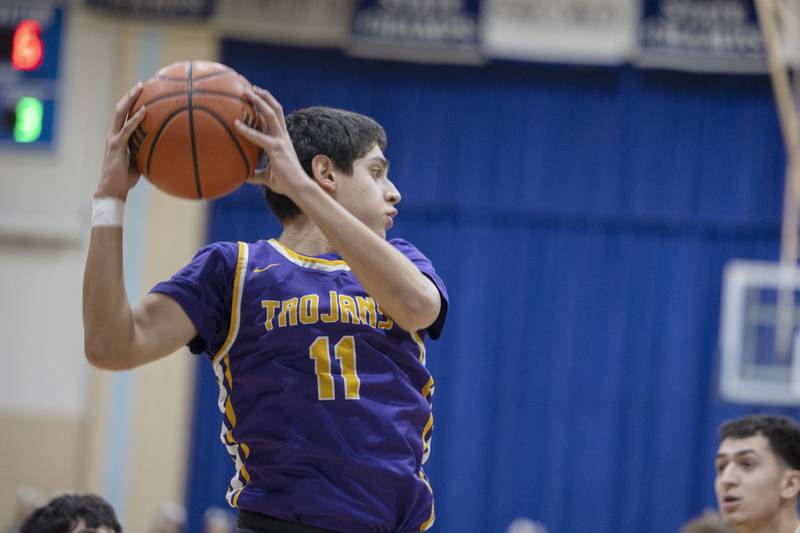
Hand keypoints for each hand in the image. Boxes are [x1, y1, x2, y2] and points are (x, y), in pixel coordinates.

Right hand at [96, 82, 145, 200]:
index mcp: (118, 137)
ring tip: (140, 88)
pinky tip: (145, 111)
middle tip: (141, 84)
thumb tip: (162, 149)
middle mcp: (114, 134)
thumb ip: (146, 152)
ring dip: (130, 99)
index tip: (142, 93)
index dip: (131, 104)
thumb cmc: (126, 180)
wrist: (113, 190)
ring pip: (120, 113)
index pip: (124, 116)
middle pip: (120, 109)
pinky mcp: (117, 145)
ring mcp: (114, 138)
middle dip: (130, 95)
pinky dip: (136, 118)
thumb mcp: (138, 163)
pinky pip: (127, 128)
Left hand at [235, 86, 307, 197]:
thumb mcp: (267, 178)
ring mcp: (280, 140)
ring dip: (260, 101)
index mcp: (281, 140)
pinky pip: (259, 136)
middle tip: (250, 88)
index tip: (256, 97)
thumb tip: (243, 177)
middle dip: (263, 97)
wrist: (298, 188)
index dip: (265, 106)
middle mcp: (282, 136)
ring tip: (248, 92)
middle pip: (275, 110)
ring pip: (272, 114)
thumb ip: (256, 175)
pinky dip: (247, 129)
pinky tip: (236, 124)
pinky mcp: (276, 148)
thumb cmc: (285, 184)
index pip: (274, 119)